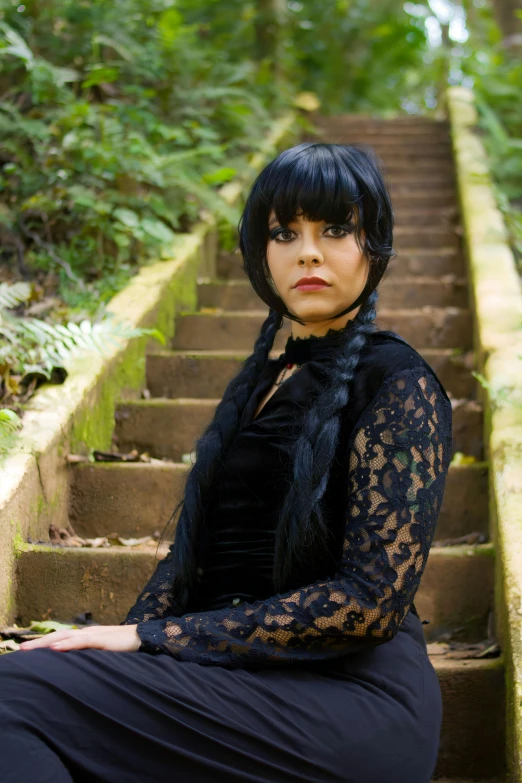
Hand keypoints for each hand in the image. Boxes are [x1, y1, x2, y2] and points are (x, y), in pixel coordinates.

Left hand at [18, 624, 141, 652]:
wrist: (147, 639)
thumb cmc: (126, 648)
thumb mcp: (105, 655)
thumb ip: (92, 657)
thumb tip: (78, 668)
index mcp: (87, 637)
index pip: (61, 638)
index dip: (44, 644)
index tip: (27, 650)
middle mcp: (88, 633)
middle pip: (58, 635)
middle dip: (38, 643)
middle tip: (19, 650)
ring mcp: (95, 634)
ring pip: (65, 637)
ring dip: (46, 643)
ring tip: (29, 648)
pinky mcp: (103, 639)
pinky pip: (82, 641)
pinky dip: (67, 644)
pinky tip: (55, 648)